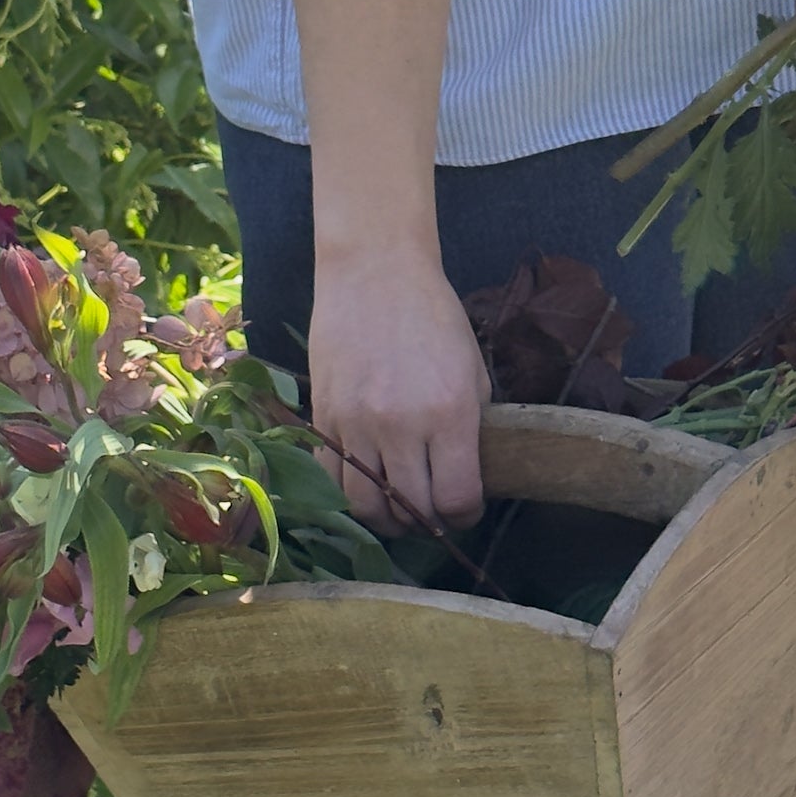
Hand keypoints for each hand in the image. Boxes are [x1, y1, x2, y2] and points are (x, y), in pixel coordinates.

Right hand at [308, 248, 490, 534]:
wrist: (375, 273)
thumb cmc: (433, 316)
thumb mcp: (472, 369)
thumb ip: (472, 426)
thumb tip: (470, 475)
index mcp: (449, 413)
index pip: (457, 498)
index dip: (466, 516)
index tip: (466, 511)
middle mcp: (400, 425)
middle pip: (412, 510)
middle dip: (428, 524)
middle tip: (433, 516)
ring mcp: (356, 424)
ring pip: (366, 506)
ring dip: (386, 519)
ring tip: (399, 510)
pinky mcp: (323, 417)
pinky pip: (332, 478)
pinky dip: (349, 493)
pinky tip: (366, 484)